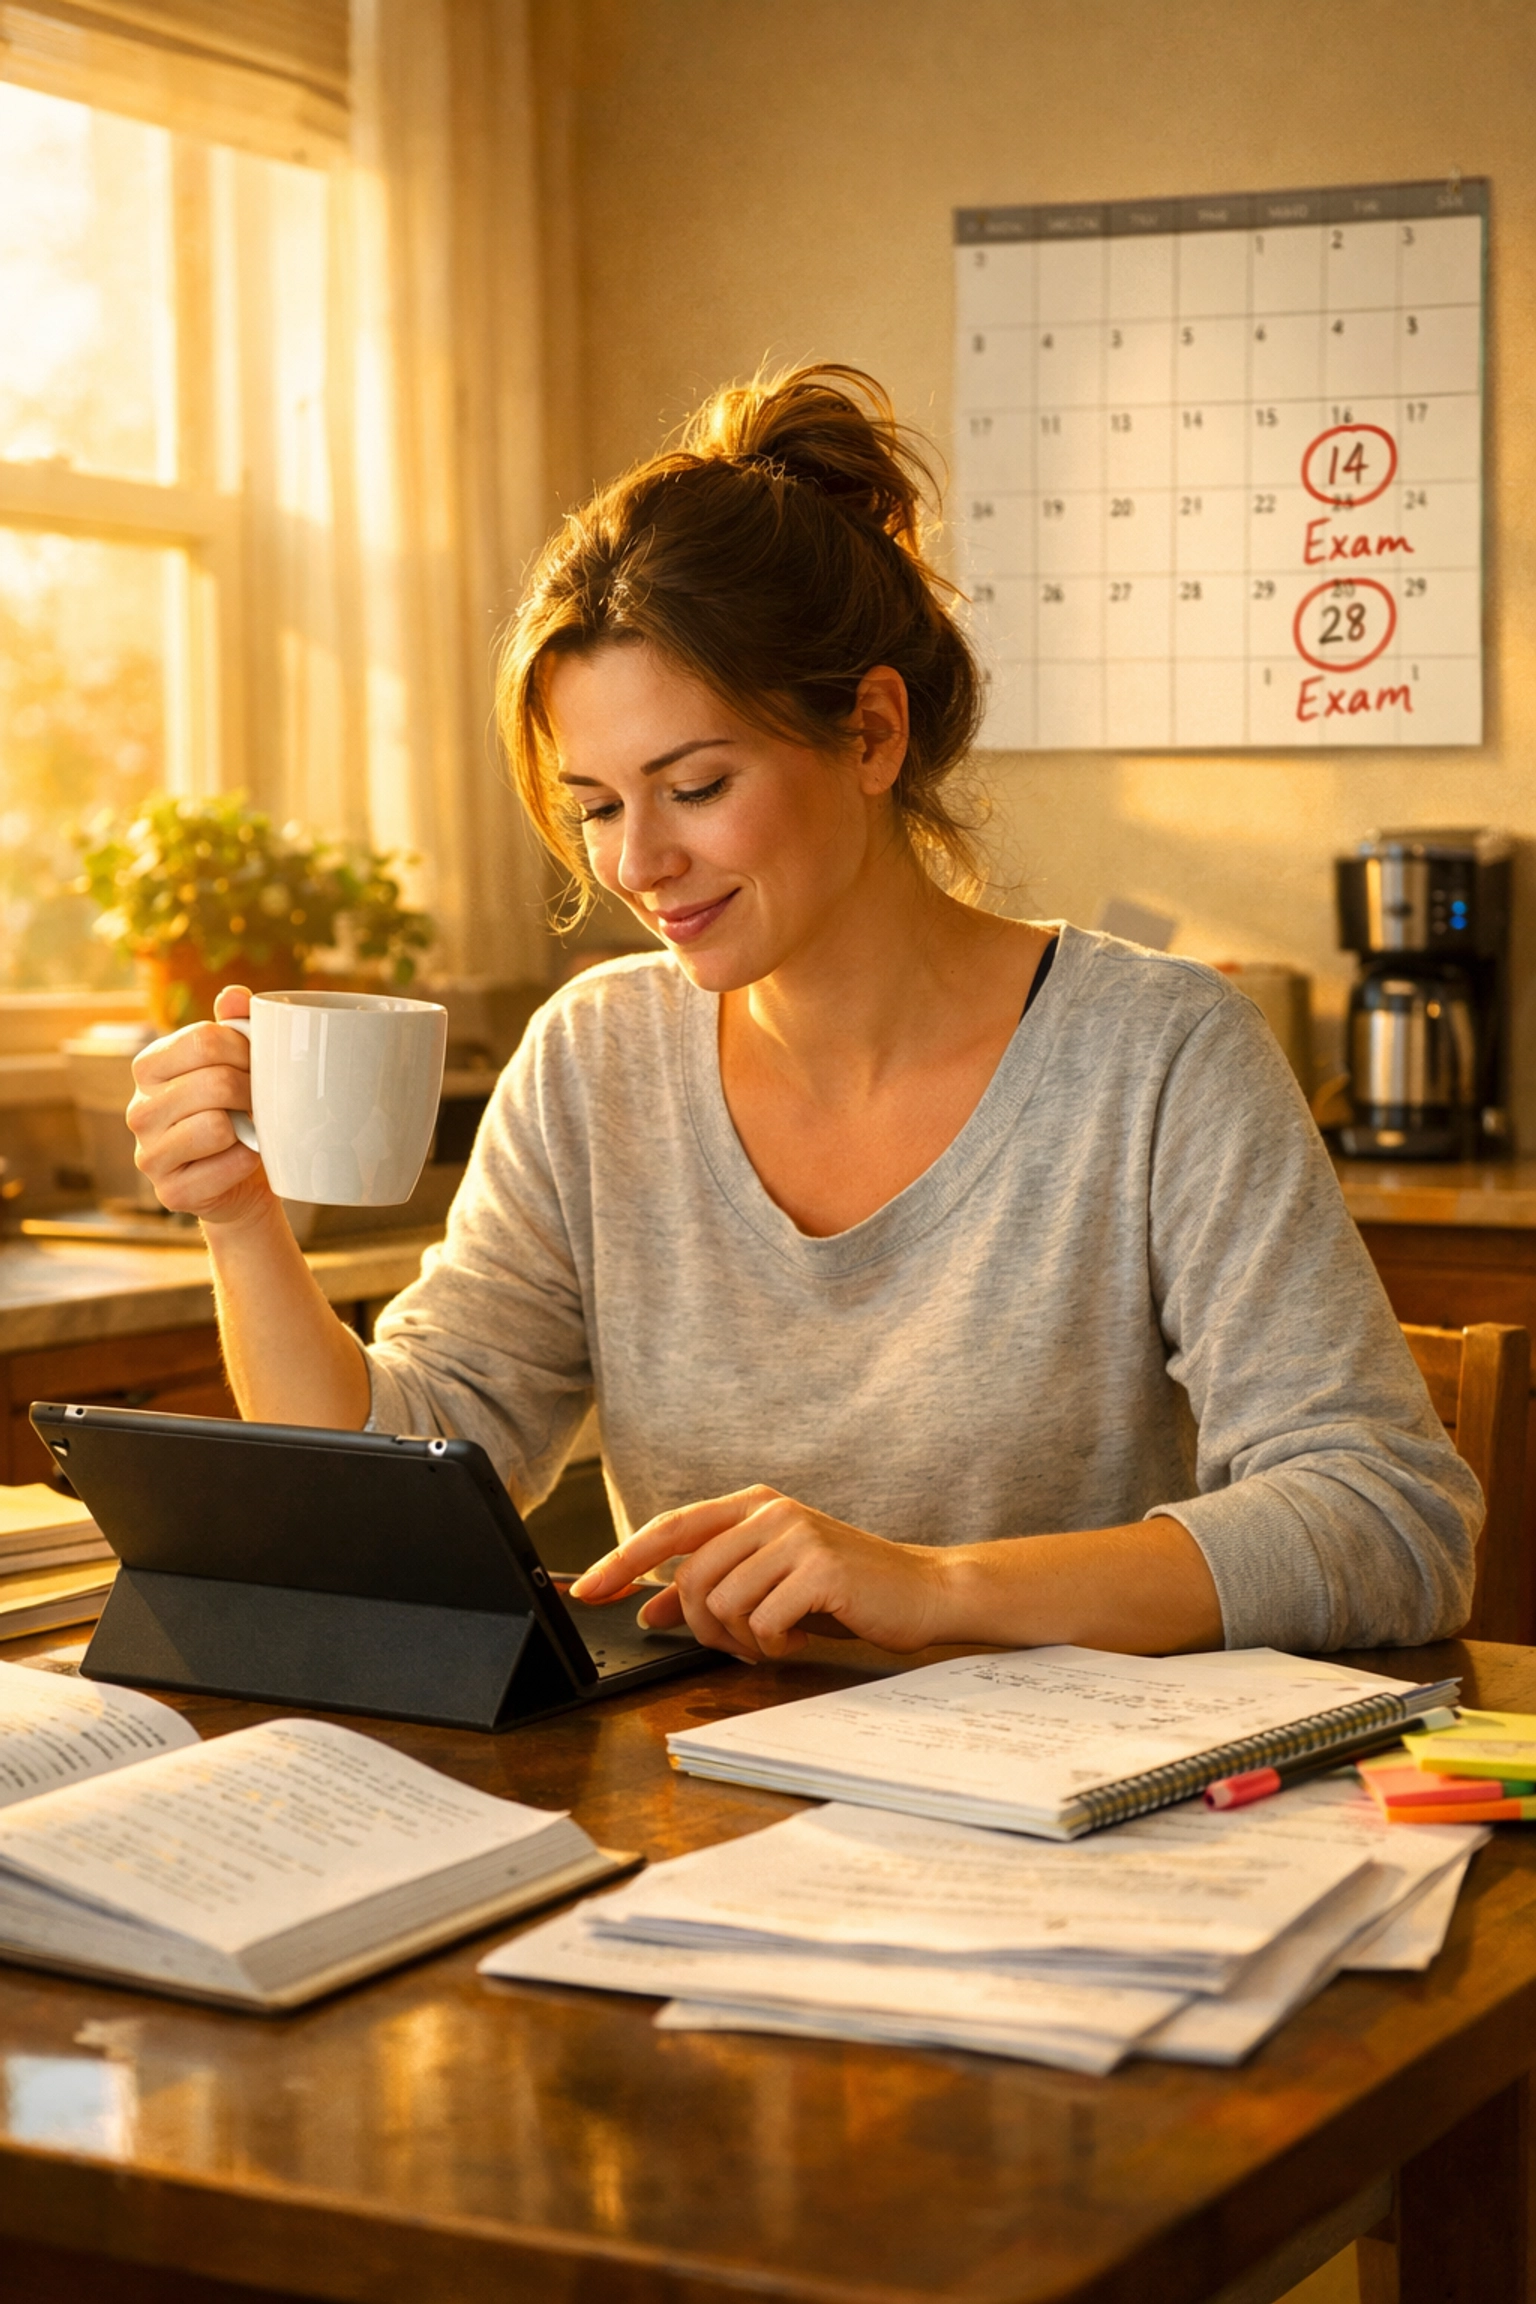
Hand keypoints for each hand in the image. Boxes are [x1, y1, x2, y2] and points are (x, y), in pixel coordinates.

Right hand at [127, 986, 275, 1227]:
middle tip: (260, 1101)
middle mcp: (138, 1109)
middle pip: (216, 1082)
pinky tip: (241, 1159)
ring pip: (216, 1125)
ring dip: (248, 1128)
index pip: (204, 1040)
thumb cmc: (239, 1111)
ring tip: (249, 1129)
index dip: (245, 1049)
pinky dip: (247, 1161)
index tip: (258, 1063)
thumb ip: (234, 1024)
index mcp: (149, 1067)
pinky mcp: (170, 1192)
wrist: (244, 1179)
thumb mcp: (238, 1062)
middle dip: (253, 1091)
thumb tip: (234, 995)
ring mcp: (149, 1154)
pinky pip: (227, 1164)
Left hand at [569, 1485, 954, 1662]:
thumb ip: (713, 1588)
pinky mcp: (820, 1569)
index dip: (622, 1560)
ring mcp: (796, 1537)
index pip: (670, 1528)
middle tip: (741, 1644)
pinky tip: (799, 1637)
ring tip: (775, 1638)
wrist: (923, 1591)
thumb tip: (650, 1610)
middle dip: (705, 1627)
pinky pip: (762, 1622)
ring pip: (722, 1603)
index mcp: (754, 1506)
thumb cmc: (846, 1589)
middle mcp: (771, 1512)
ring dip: (741, 1640)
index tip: (586, 1590)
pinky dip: (773, 1644)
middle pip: (693, 1578)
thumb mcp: (772, 1580)